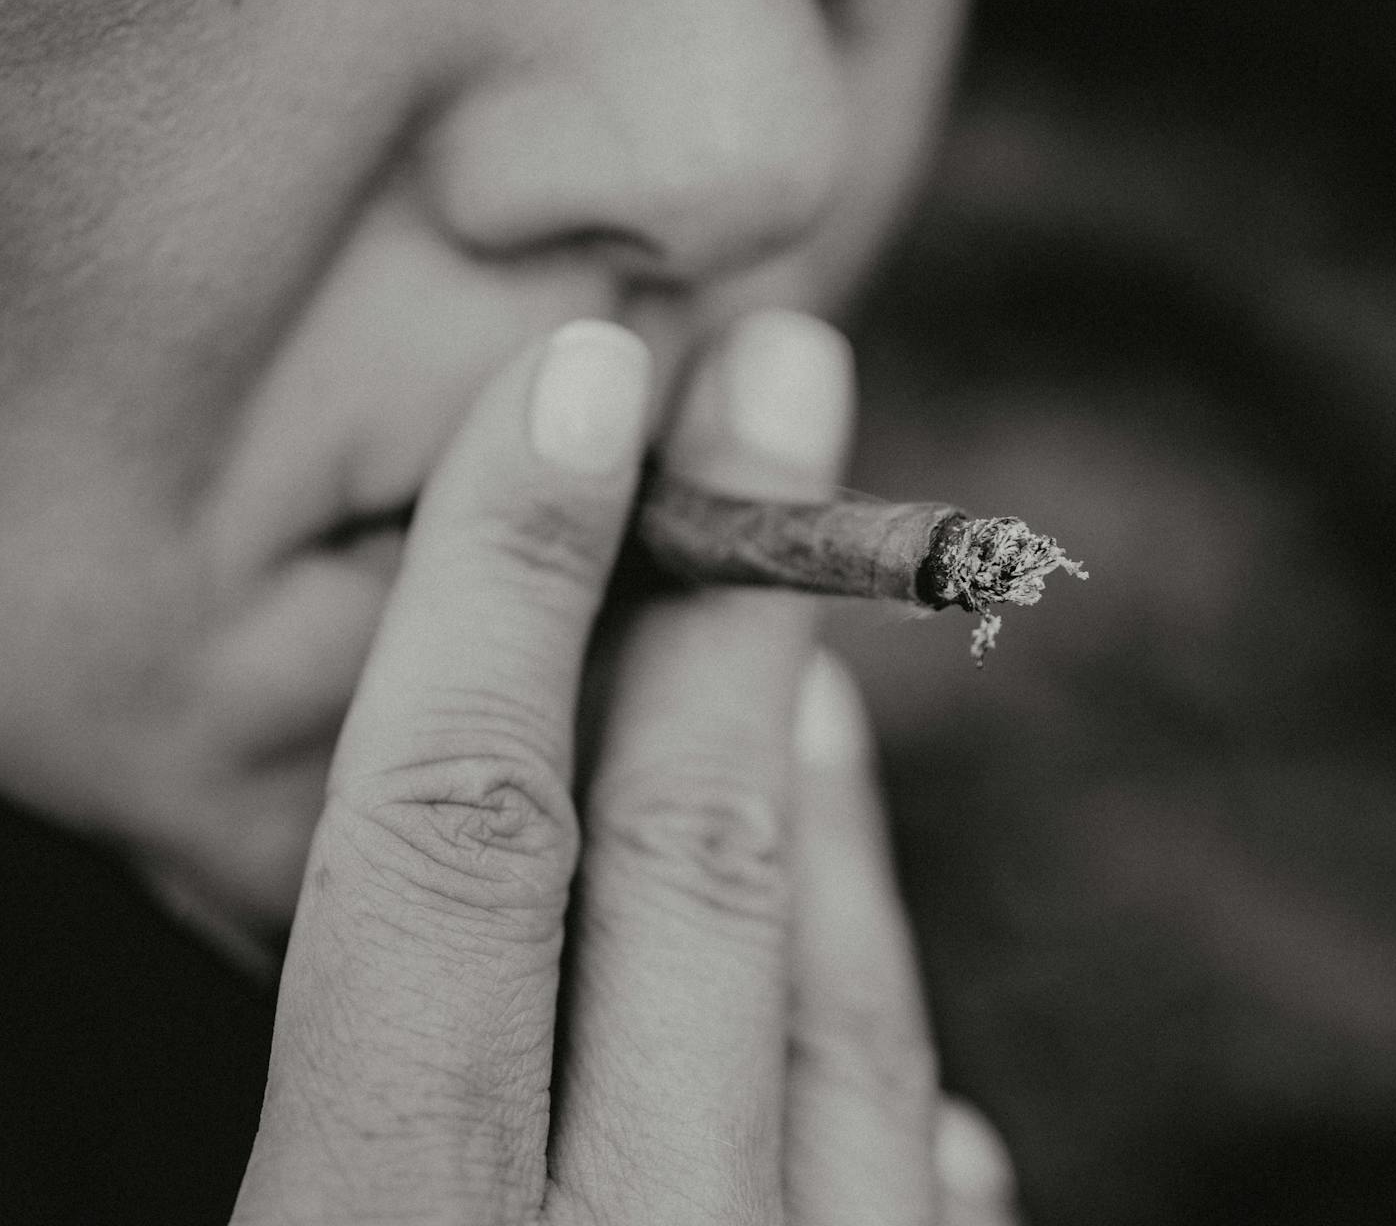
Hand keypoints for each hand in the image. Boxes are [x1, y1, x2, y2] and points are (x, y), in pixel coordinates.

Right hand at [232, 314, 1016, 1223]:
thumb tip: (432, 904)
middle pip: (692, 882)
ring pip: (844, 1029)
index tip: (573, 394)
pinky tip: (893, 1027)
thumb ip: (336, 1123)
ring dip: (825, 821)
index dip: (501, 598)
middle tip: (788, 387)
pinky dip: (894, 1092)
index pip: (451, 848)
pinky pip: (925, 1213)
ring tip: (813, 678)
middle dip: (727, 609)